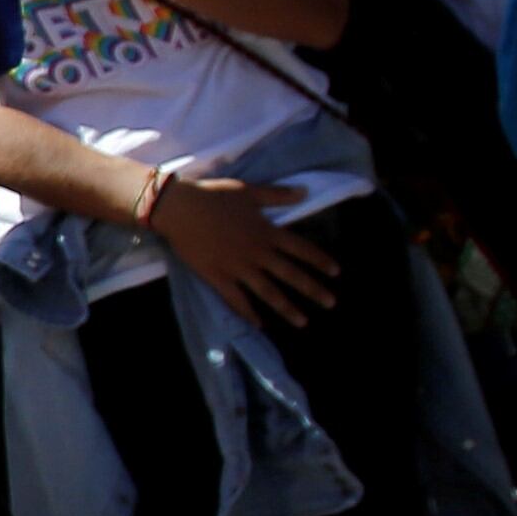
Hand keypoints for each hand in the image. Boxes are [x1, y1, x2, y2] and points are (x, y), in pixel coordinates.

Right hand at [150, 170, 337, 325]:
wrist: (180, 209)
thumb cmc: (214, 196)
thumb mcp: (249, 191)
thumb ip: (278, 195)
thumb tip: (305, 192)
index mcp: (267, 232)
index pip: (301, 249)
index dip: (320, 260)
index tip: (335, 272)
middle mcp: (258, 253)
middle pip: (291, 274)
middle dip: (313, 290)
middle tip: (330, 303)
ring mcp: (238, 268)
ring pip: (268, 292)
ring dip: (286, 308)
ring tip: (302, 322)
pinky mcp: (218, 277)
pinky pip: (236, 299)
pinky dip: (248, 312)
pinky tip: (258, 324)